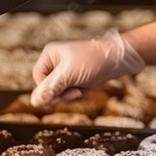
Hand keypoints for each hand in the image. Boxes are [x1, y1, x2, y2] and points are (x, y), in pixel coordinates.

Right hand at [30, 29, 144, 106]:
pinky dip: (82, 92)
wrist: (121, 58)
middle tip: (77, 91)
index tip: (63, 93)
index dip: (49, 90)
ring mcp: (69, 68)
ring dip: (75, 93)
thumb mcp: (70, 76)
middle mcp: (58, 60)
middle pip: (50, 87)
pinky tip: (91, 87)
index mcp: (50, 54)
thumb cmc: (95, 61)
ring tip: (86, 87)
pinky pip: (74, 90)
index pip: (38, 79)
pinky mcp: (80, 75)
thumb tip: (34, 102)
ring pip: (63, 91)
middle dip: (65, 92)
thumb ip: (51, 89)